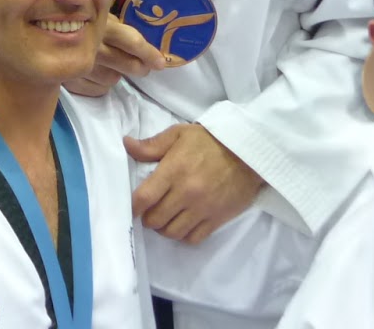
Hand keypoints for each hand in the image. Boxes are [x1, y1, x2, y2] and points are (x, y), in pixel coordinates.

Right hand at [66, 18, 166, 97]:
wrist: (35, 30)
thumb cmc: (72, 17)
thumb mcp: (94, 13)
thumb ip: (114, 25)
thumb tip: (143, 45)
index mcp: (98, 25)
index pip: (131, 41)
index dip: (148, 53)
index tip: (160, 62)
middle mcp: (90, 46)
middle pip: (126, 64)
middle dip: (139, 67)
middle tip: (143, 67)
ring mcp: (79, 65)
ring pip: (113, 79)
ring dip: (117, 73)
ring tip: (110, 64)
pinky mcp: (70, 81)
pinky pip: (97, 89)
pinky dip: (101, 83)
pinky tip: (95, 72)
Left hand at [126, 124, 265, 243]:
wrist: (247, 153)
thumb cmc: (209, 141)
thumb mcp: (178, 134)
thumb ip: (151, 144)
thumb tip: (126, 145)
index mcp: (174, 171)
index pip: (144, 198)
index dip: (132, 207)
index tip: (130, 207)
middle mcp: (186, 193)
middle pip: (156, 219)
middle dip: (148, 217)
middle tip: (150, 211)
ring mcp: (202, 208)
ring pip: (173, 232)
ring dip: (164, 228)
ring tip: (165, 218)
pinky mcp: (217, 219)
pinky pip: (193, 238)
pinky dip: (183, 236)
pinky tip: (182, 225)